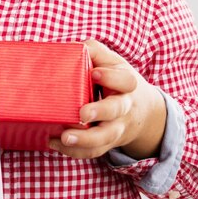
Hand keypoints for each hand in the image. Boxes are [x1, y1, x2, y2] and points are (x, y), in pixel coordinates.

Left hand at [49, 39, 165, 159]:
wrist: (141, 111)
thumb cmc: (117, 79)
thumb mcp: (112, 61)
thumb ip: (94, 51)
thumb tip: (69, 47)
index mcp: (126, 84)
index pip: (124, 80)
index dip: (111, 77)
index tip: (94, 73)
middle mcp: (124, 107)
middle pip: (116, 111)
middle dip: (100, 112)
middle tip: (82, 113)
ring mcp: (116, 127)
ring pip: (105, 137)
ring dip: (85, 140)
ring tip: (64, 137)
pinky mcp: (107, 142)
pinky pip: (94, 151)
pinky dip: (74, 151)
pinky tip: (55, 143)